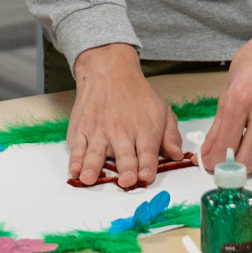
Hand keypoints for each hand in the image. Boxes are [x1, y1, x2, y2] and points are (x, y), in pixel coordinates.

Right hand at [67, 45, 181, 188]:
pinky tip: (74, 169)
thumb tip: (177, 155)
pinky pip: (77, 147)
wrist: (109, 72)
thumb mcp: (162, 111)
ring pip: (96, 154)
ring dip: (93, 167)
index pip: (147, 152)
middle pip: (124, 156)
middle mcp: (121, 133)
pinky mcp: (81, 131)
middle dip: (126, 169)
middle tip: (126, 180)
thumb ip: (171, 135)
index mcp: (144, 130)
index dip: (147, 166)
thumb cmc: (137, 95)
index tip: (146, 176)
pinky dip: (75, 159)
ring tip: (89, 178)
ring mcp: (99, 132)